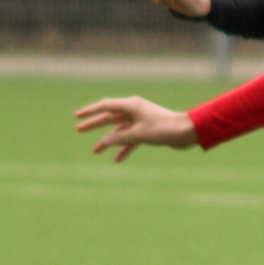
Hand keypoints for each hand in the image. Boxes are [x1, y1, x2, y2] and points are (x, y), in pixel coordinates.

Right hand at [74, 96, 199, 161]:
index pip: (105, 106)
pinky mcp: (147, 131)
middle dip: (95, 124)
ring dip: (109, 141)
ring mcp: (140, 121)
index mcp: (131, 105)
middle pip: (110, 117)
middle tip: (79, 130)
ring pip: (120, 130)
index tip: (77, 116)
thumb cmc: (163, 129)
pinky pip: (131, 139)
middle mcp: (134, 110)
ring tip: (95, 151)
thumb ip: (119, 138)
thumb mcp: (138, 134)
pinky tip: (117, 160)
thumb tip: (104, 142)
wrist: (186, 132)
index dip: (90, 111)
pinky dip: (124, 148)